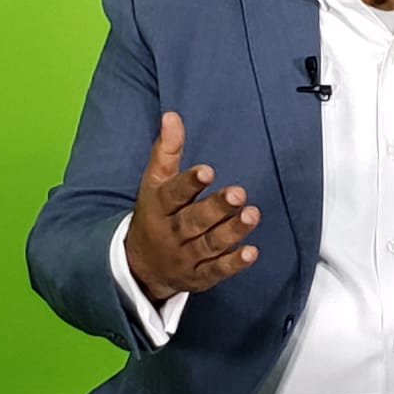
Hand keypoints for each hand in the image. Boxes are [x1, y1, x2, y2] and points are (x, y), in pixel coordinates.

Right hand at [125, 111, 258, 300]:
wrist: (141, 267)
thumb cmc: (154, 214)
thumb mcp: (154, 182)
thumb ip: (166, 150)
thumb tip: (172, 115)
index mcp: (158, 207)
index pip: (172, 195)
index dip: (189, 183)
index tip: (208, 171)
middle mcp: (171, 233)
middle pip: (192, 221)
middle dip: (216, 208)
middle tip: (239, 193)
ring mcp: (184, 257)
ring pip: (208, 245)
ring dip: (231, 232)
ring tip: (252, 215)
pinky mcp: (198, 277)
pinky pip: (216, 271)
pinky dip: (233, 263)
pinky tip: (251, 252)